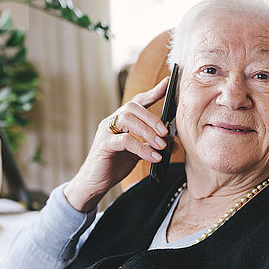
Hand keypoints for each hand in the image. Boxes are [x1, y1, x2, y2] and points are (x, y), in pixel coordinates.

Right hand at [64, 77, 169, 211]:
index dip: (152, 92)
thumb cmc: (115, 165)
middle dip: (152, 117)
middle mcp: (112, 121)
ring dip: (148, 131)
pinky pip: (125, 140)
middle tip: (165, 132)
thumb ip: (151, 144)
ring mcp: (106, 132)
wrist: (95, 183)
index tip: (167, 84)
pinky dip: (142, 148)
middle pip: (132, 107)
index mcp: (121, 120)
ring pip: (127, 119)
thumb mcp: (137, 152)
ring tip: (161, 145)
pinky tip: (154, 156)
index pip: (137, 102)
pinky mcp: (104, 145)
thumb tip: (173, 142)